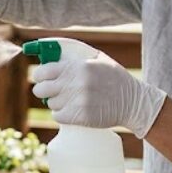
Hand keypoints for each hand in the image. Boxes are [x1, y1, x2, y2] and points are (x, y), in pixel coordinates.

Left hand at [31, 51, 167, 137]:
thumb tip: (50, 56)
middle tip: (50, 92)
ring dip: (56, 103)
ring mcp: (78, 101)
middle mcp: (76, 83)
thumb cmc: (114, 78)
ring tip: (69, 100)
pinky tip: (71, 110)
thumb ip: (75, 57)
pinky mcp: (81, 117)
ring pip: (51, 104)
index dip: (39, 75)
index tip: (40, 78)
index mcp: (77, 66)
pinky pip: (58, 116)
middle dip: (43, 91)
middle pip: (41, 90)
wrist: (133, 102)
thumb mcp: (98, 59)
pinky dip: (62, 115)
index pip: (43, 71)